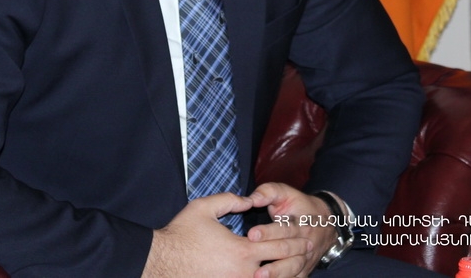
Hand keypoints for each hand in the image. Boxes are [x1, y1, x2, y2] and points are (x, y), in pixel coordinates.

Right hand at [142, 192, 311, 277]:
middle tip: (309, 249)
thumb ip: (230, 200)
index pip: (280, 246)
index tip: (306, 236)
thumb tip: (249, 200)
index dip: (295, 239)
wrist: (161, 263)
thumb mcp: (204, 207)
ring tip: (295, 266)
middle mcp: (244, 272)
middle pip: (280, 265)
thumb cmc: (182, 235)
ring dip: (284, 272)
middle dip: (297, 256)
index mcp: (243, 250)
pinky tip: (271, 275)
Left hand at [246, 183, 339, 277]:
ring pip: (293, 268)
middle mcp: (305, 241)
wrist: (326, 223)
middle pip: (288, 252)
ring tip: (259, 277)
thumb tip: (251, 199)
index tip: (252, 234)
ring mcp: (306, 258)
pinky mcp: (304, 270)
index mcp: (299, 222)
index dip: (268, 232)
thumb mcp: (285, 193)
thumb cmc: (299, 206)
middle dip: (272, 258)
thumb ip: (268, 192)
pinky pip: (295, 277)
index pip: (284, 228)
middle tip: (254, 266)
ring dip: (277, 274)